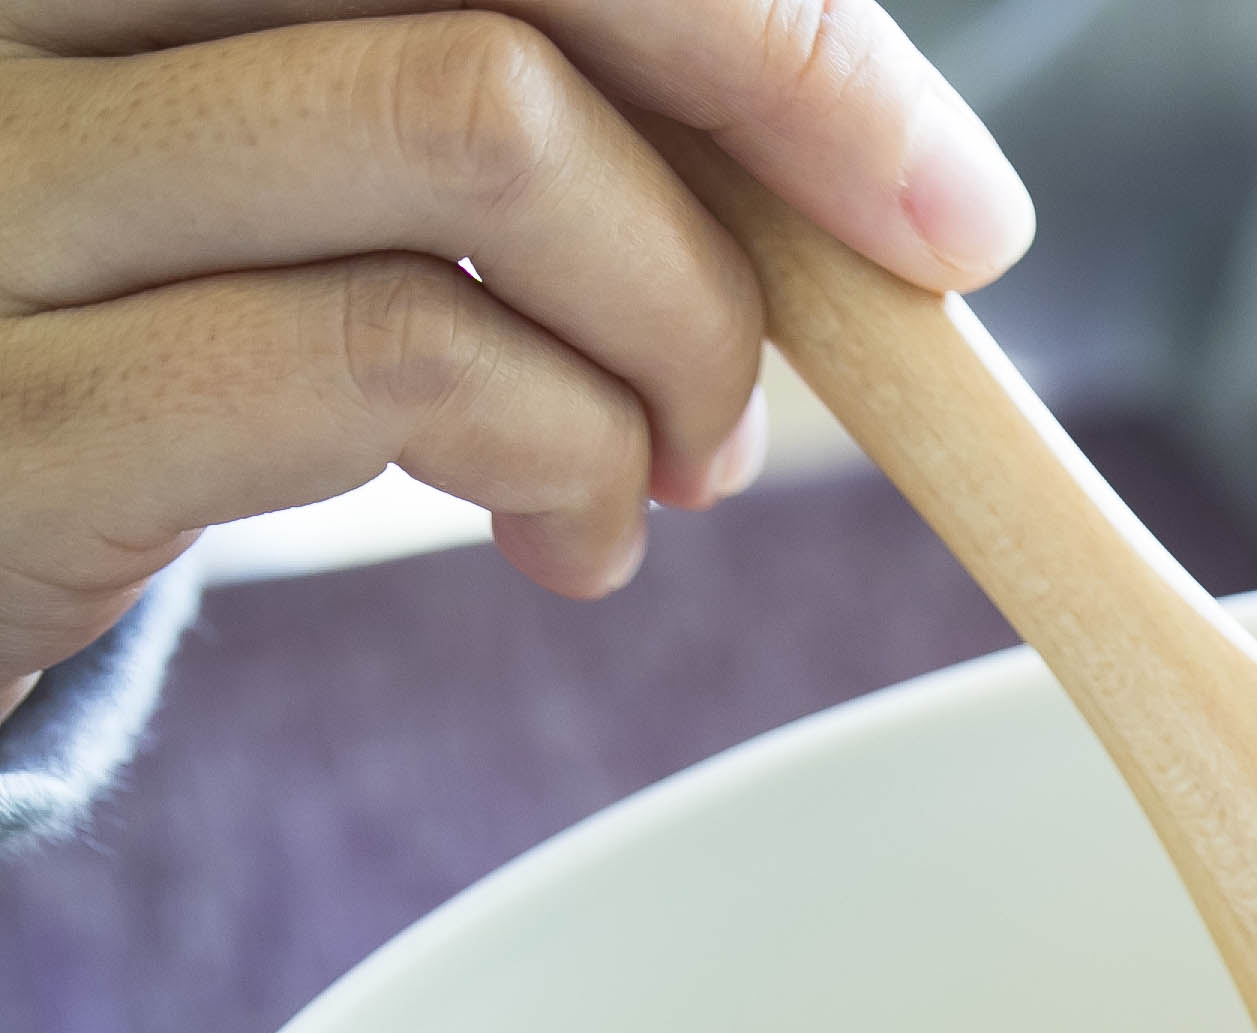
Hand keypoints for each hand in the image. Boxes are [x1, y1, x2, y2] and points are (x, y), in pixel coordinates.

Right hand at [0, 0, 1033, 699]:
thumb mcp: (346, 146)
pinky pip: (398, 355)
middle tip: (842, 333)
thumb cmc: (188, 300)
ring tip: (672, 463)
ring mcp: (4, 178)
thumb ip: (559, 90)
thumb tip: (901, 169)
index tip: (936, 198)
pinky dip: (566, 460)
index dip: (778, 31)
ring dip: (670, 340)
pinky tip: (568, 531)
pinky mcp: (16, 405)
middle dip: (766, 162)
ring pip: (484, 125)